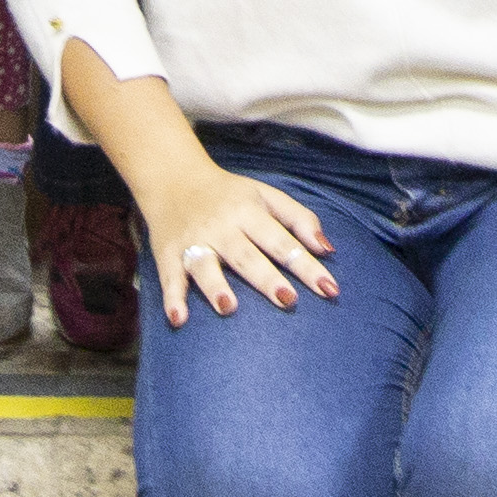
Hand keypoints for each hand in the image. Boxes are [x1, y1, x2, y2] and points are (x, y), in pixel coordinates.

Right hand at [140, 157, 339, 321]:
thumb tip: (328, 249)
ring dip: (215, 286)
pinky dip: (172, 298)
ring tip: (229, 308)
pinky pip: (169, 277)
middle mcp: (221, 227)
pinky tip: (178, 319)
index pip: (281, 240)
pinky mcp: (167, 254)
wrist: (173, 177)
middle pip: (246, 255)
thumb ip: (299, 219)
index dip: (305, 265)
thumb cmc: (229, 193)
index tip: (328, 289)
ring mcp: (193, 241)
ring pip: (205, 265)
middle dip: (266, 278)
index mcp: (248, 211)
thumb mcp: (266, 195)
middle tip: (288, 300)